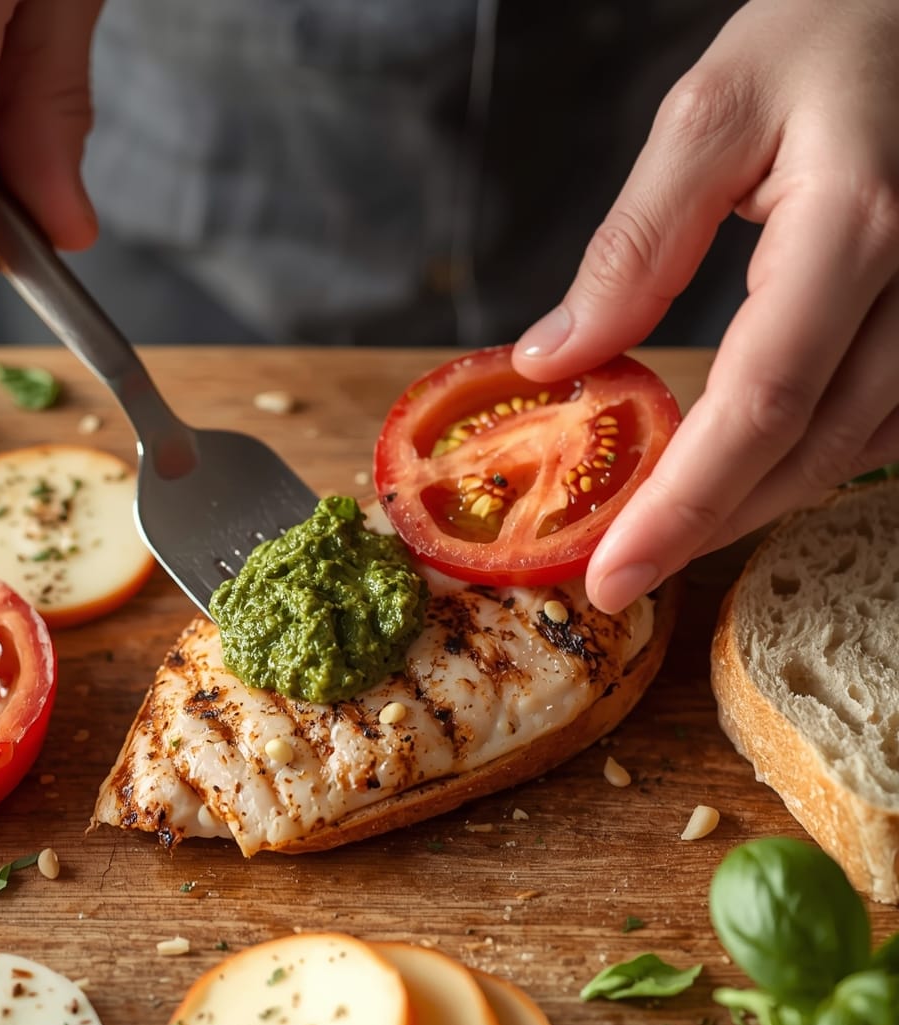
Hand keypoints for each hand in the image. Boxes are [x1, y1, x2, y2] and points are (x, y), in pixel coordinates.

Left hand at [511, 0, 898, 612]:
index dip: (682, 505)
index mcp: (853, 231)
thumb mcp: (713, 112)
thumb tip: (552, 361)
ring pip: (852, 452)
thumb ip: (634, 246)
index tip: (611, 572)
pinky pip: (881, 422)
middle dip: (706, 527)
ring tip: (662, 538)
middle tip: (620, 576)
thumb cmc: (836, 32)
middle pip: (808, 451)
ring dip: (753, 507)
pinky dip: (802, 463)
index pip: (758, 405)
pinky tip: (741, 479)